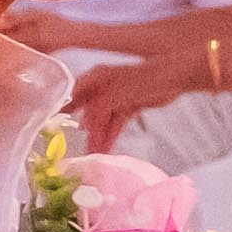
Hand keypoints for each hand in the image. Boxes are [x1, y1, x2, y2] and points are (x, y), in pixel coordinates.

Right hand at [61, 45, 196, 139]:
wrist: (175, 76)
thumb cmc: (147, 79)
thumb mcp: (119, 92)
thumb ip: (101, 106)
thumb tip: (86, 122)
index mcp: (97, 77)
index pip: (74, 94)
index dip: (64, 109)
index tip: (55, 125)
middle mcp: (104, 86)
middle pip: (89, 110)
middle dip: (84, 130)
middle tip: (78, 148)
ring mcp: (116, 96)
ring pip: (103, 120)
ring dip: (99, 136)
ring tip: (94, 154)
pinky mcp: (129, 105)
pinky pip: (116, 123)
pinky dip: (111, 135)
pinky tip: (106, 148)